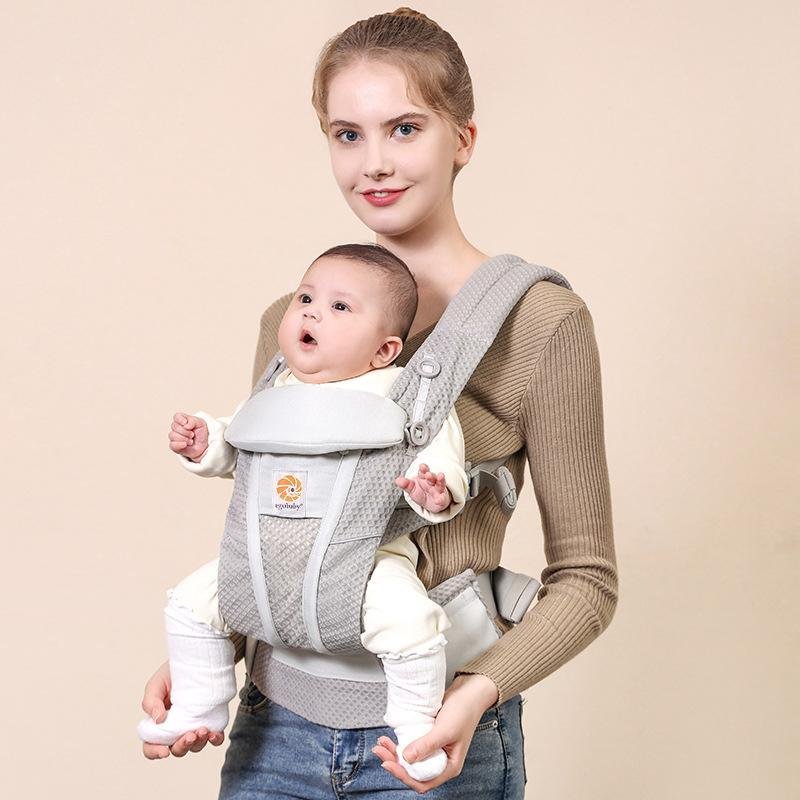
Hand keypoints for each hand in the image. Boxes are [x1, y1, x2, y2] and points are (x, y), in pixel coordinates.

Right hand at [140, 661, 224, 759]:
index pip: (152, 746)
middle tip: (189, 735)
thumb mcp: (156, 684)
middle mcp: (176, 729)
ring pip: (196, 746)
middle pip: (177, 749)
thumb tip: (158, 720)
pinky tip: (215, 734)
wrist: (195, 659)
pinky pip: (215, 738)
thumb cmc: (171, 674)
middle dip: (182, 746)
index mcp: (158, 724)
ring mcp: (194, 726)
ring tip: (203, 730)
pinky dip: (215, 740)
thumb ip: (151, 701)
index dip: (155, 752)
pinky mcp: (211, 720)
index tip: (164, 751)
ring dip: (199, 743)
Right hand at [169, 412, 208, 460]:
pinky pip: (172, 445)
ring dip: (185, 438)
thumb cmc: (200, 434)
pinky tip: (185, 444)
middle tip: (192, 434)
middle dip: (186, 431)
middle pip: (174, 426)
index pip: (176, 416)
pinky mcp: (174, 446)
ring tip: (191, 441)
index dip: (180, 419)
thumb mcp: (201, 423)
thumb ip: (193, 421)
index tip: (186, 423)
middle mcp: (176, 428)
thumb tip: (186, 425)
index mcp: (182, 420)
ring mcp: (174, 437)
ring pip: (173, 435)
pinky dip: (179, 444)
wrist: (203, 445)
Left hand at [371, 673, 499, 792]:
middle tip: (379, 751)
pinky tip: (390, 737)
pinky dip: (400, 742)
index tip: (388, 763)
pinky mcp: (428, 737)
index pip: (423, 781)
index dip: (403, 776)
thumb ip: (427, 745)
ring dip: (394, 752)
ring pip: (410, 758)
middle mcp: (440, 761)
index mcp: (448, 766)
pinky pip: (412, 744)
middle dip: (394, 763)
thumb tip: (406, 758)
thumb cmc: (464, 712)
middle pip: (413, 771)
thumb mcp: (445, 730)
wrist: (469, 692)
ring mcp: (434, 749)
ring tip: (381, 743)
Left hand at [395, 464, 451, 512]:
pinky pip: (442, 499)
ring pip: (440, 483)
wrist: (432, 504)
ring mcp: (438, 489)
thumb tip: (397, 480)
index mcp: (424, 478)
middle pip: (432, 476)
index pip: (423, 472)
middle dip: (430, 474)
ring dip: (440, 480)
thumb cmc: (422, 494)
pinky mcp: (442, 499)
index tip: (422, 466)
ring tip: (440, 476)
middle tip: (428, 474)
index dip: (423, 469)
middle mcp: (432, 482)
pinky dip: (440, 499)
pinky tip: (438, 500)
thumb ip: (406, 485)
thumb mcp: (412, 490)